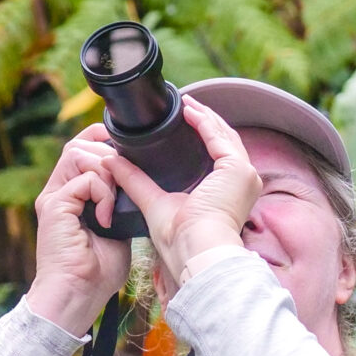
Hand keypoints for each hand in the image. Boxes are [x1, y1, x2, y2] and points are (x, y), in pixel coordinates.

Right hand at [23, 126, 132, 333]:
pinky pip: (85, 179)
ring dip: (106, 171)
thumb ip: (120, 205)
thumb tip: (136, 186)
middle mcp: (58, 192)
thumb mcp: (117, 231)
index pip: (81, 149)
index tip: (126, 150)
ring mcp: (53, 197)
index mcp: (70, 196)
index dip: (101, 140)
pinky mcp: (54, 205)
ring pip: (78, 153)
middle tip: (125, 184)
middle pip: (78, 145)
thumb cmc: (96, 274)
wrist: (76, 297)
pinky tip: (107, 217)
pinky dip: (103, 192)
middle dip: (109, 155)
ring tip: (114, 201)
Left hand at [104, 98, 258, 281]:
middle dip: (205, 121)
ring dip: (205, 117)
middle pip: (224, 141)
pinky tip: (188, 112)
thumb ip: (135, 180)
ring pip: (224, 135)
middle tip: (184, 106)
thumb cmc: (180, 240)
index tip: (183, 121)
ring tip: (186, 105)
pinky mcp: (237, 169)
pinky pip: (219, 138)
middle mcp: (243, 182)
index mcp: (229, 191)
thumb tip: (110, 161)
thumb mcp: (154, 202)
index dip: (202, 135)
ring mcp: (244, 175)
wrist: (194, 251)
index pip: (218, 155)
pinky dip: (204, 123)